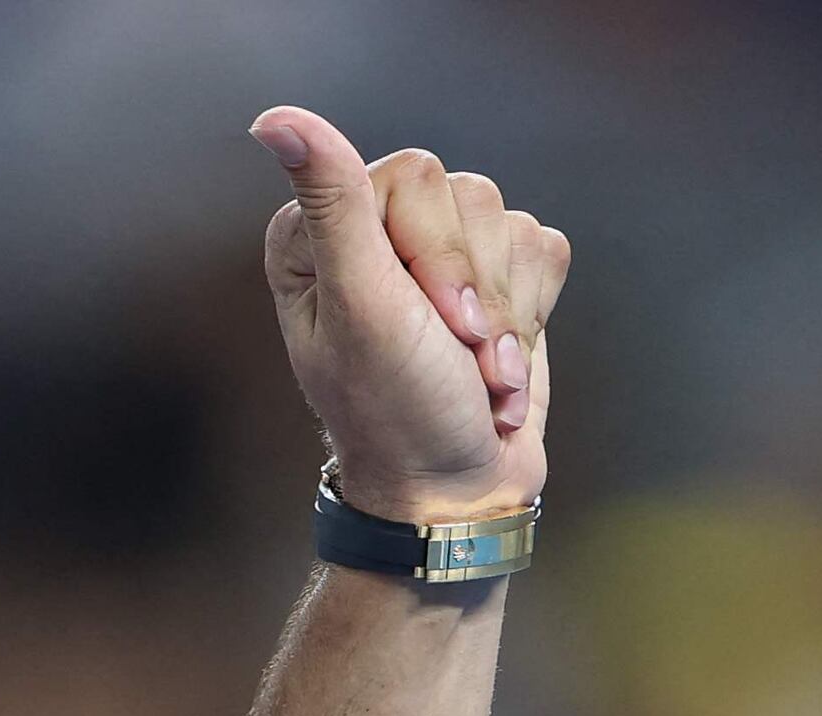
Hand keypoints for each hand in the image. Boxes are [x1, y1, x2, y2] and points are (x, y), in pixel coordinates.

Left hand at [251, 108, 569, 524]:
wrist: (454, 489)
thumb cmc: (398, 412)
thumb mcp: (362, 307)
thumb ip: (333, 205)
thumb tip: (277, 120)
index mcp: (321, 232)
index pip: (413, 175)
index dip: (437, 254)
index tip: (430, 324)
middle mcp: (374, 230)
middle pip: (468, 196)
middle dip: (477, 293)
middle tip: (456, 357)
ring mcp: (437, 253)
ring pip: (510, 224)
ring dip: (508, 319)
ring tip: (476, 376)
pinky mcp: (494, 275)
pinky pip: (544, 251)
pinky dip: (532, 319)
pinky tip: (497, 369)